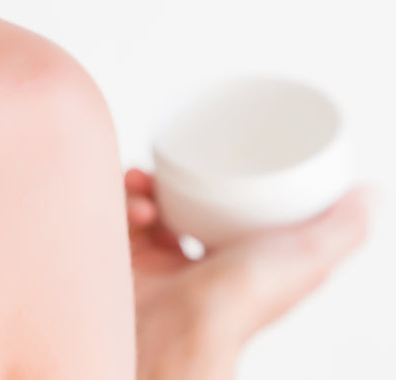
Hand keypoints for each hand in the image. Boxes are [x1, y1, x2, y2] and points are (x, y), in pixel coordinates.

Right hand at [126, 168, 373, 379]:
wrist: (176, 331)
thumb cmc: (240, 304)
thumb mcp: (309, 258)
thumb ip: (343, 229)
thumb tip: (372, 192)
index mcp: (242, 261)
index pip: (231, 209)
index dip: (220, 177)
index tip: (214, 155)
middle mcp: (200, 263)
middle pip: (184, 202)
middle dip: (171, 176)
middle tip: (164, 169)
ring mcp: (160, 265)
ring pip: (147, 205)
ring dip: (142, 186)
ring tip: (143, 186)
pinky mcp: (125, 263)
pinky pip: (117, 219)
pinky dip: (122, 204)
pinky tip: (134, 207)